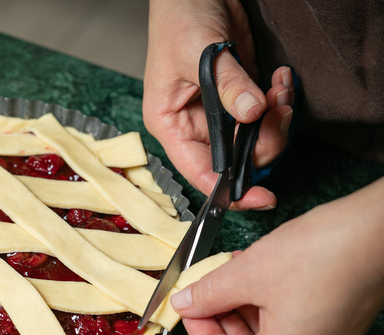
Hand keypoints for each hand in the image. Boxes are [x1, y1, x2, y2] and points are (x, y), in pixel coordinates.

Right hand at [143, 0, 295, 210]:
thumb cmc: (180, 19)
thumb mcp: (201, 54)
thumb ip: (228, 86)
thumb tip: (252, 115)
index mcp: (170, 124)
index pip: (199, 171)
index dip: (229, 190)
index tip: (260, 198)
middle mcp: (193, 126)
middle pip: (234, 159)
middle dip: (264, 142)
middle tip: (279, 112)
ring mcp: (217, 113)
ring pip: (254, 140)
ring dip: (276, 120)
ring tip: (281, 89)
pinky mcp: (238, 98)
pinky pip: (265, 117)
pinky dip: (280, 103)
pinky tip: (280, 80)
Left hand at [170, 178, 383, 334]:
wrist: (380, 229)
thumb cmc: (324, 252)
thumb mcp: (248, 272)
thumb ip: (208, 293)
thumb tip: (184, 303)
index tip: (190, 309)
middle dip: (217, 319)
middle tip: (201, 287)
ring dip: (237, 305)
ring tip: (225, 271)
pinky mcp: (332, 324)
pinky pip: (285, 323)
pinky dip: (262, 300)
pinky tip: (250, 270)